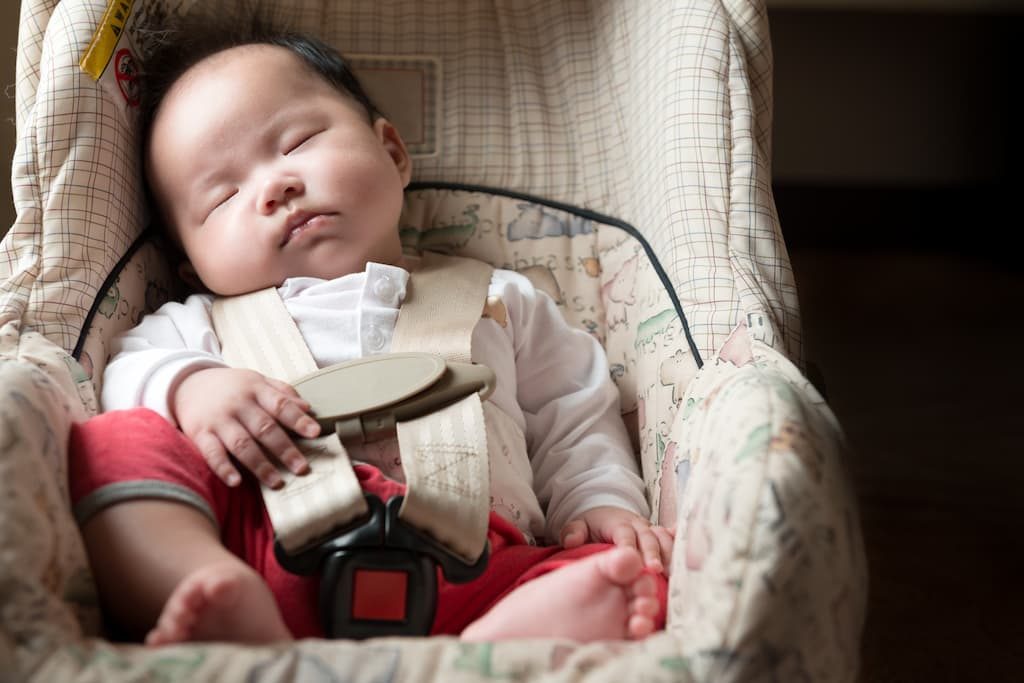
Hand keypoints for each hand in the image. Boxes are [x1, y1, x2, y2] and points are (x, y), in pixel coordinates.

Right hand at [171, 367, 320, 488]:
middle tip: (302, 468)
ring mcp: (218, 420)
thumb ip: (282, 392)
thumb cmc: (232, 387)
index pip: (281, 405)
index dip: (298, 419)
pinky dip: (224, 468)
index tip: (315, 433)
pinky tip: (236, 482)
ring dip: (260, 465)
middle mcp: (238, 404)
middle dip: (285, 449)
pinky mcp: (200, 434)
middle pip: (264, 428)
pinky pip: (212, 453)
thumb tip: (308, 407)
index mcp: (255, 389)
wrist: (188, 383)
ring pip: (242, 444)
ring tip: (277, 482)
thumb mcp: (257, 381)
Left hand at [561, 506, 674, 572]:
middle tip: (655, 571)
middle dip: (653, 553)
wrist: (608, 511)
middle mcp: (638, 525)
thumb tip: (570, 540)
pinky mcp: (661, 535)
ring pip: (664, 539)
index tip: (632, 562)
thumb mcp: (578, 524)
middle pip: (647, 538)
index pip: (624, 535)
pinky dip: (681, 547)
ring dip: (669, 555)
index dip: (629, 547)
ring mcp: (651, 530)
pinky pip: (673, 539)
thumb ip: (573, 531)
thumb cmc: (594, 524)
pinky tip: (691, 559)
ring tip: (672, 574)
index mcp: (618, 523)